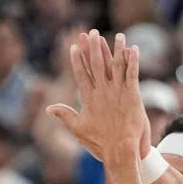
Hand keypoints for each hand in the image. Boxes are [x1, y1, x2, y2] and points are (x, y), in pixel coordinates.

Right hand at [45, 30, 144, 162]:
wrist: (119, 151)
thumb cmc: (99, 142)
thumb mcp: (78, 128)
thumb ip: (64, 115)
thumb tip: (48, 108)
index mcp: (88, 99)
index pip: (81, 75)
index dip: (78, 60)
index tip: (74, 47)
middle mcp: (102, 92)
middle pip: (97, 65)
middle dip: (93, 47)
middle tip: (91, 33)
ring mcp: (118, 93)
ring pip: (117, 66)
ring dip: (116, 49)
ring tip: (117, 35)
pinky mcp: (132, 95)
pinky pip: (132, 73)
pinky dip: (133, 61)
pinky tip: (133, 49)